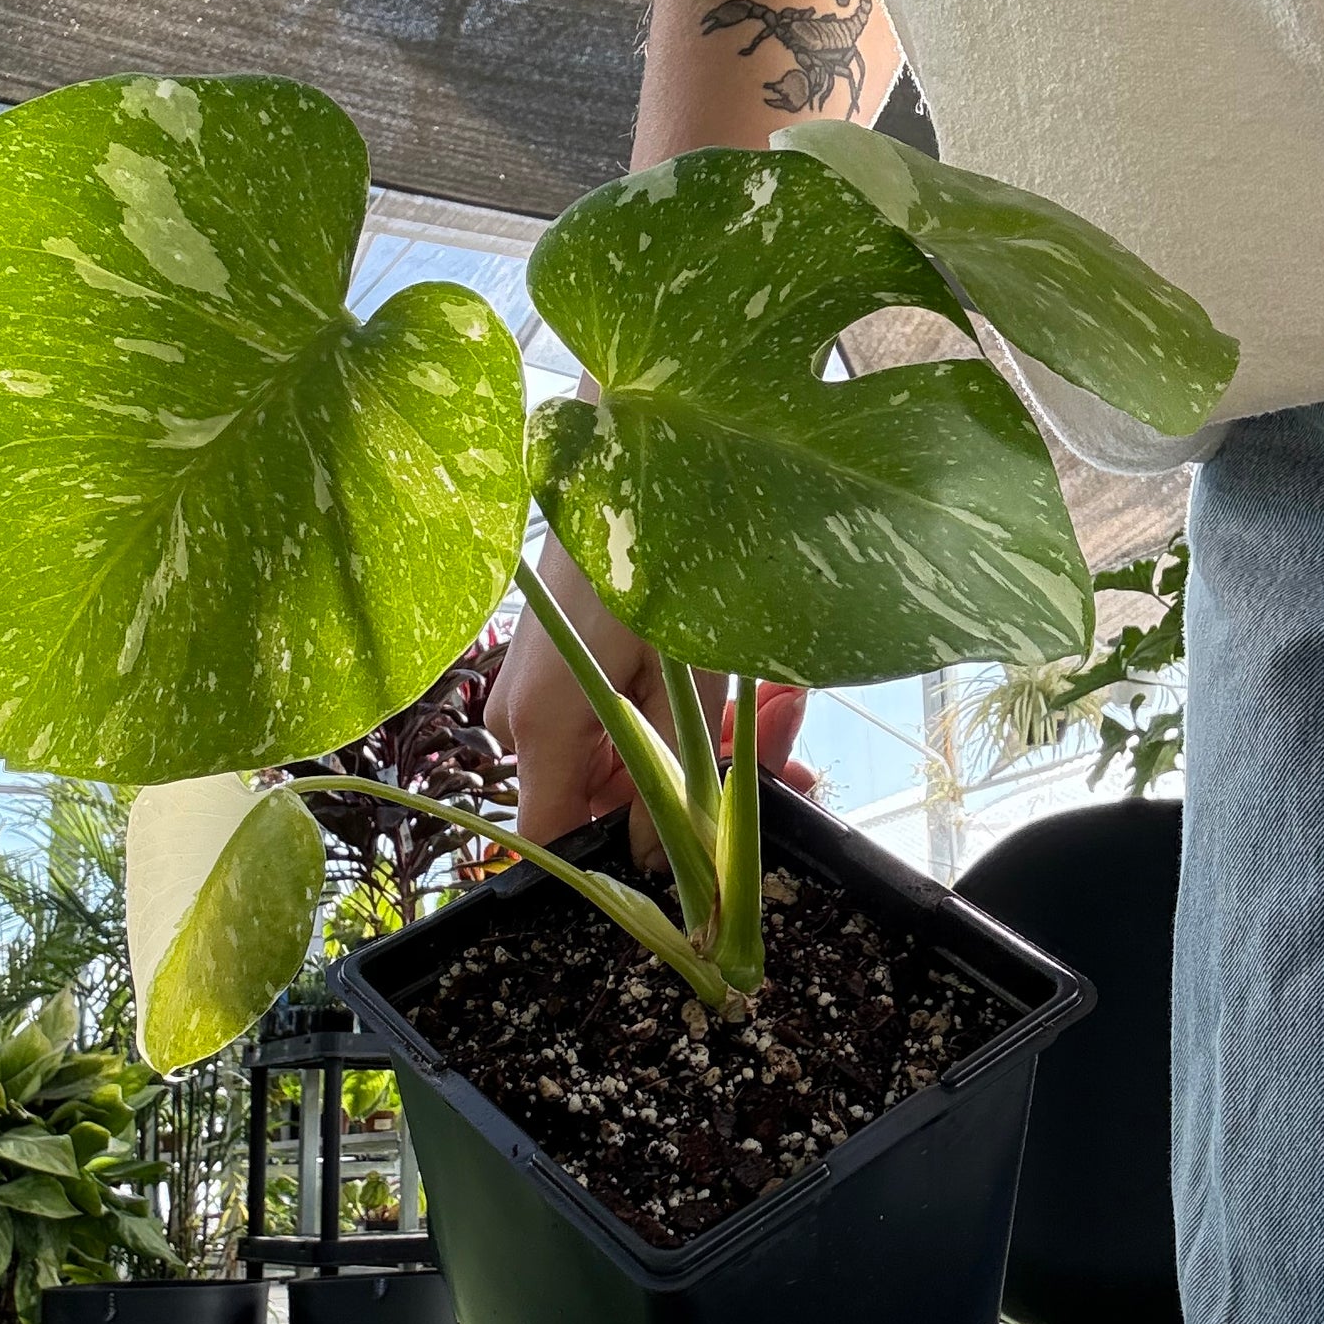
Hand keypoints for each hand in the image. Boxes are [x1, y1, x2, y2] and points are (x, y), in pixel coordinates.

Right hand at [488, 536, 814, 871]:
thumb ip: (677, 772)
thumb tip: (662, 858)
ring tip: (789, 714)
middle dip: (703, 791)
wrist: (624, 458)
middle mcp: (524, 720)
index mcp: (545, 728)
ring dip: (710, 747)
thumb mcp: (688, 676)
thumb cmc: (656, 555)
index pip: (554, 843)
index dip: (623, 864)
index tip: (700, 865)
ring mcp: (537, 692)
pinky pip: (622, 718)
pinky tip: (760, 698)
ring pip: (626, 758)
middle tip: (800, 771)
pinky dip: (683, 715)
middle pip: (607, 800)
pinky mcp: (557, 668)